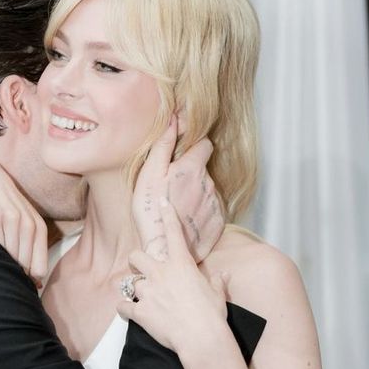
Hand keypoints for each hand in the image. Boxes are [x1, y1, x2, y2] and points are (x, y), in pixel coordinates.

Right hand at [0, 153, 48, 283]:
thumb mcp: (18, 215)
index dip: (34, 277)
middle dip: (21, 277)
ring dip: (8, 268)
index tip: (27, 289)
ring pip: (13, 253)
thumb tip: (34, 275)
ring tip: (1, 281)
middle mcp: (27, 221)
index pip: (40, 260)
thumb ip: (26, 239)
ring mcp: (10, 217)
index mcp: (36, 223)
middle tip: (13, 290)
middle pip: (27, 261)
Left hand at [119, 196, 228, 357]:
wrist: (201, 337)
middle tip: (142, 270)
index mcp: (181, 265)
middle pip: (136, 256)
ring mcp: (148, 293)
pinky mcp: (140, 312)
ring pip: (129, 283)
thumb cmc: (212, 315)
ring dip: (133, 289)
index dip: (167, 215)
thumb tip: (224, 276)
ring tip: (140, 298)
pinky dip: (124, 309)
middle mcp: (161, 274)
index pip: (173, 233)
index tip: (162, 202)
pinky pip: (123, 306)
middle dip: (137, 262)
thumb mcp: (218, 295)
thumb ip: (217, 282)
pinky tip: (128, 312)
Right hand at [132, 117, 223, 262]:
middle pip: (204, 170)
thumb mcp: (149, 175)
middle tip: (172, 189)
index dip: (194, 146)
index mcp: (193, 168)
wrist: (164, 250)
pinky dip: (202, 212)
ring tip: (178, 208)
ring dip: (196, 194)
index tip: (183, 155)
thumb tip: (174, 118)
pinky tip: (186, 220)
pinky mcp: (219, 222)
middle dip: (192, 174)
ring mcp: (216, 203)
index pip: (204, 144)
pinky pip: (212, 210)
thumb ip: (163, 145)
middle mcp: (209, 183)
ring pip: (209, 190)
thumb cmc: (151, 212)